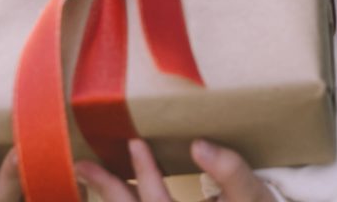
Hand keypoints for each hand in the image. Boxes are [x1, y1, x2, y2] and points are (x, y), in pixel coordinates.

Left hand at [75, 139, 276, 201]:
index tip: (134, 140)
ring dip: (112, 199)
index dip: (144, 170)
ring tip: (91, 176)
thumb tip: (197, 145)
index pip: (157, 199)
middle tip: (84, 166)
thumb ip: (231, 170)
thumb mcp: (252, 195)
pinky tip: (119, 194)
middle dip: (108, 188)